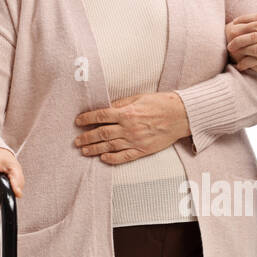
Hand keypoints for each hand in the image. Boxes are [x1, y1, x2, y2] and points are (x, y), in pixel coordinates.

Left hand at [74, 92, 189, 163]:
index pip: (101, 116)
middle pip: (102, 133)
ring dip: (95, 149)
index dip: (87, 119)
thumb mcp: (139, 98)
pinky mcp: (142, 150)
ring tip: (84, 151)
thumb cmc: (160, 104)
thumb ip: (121, 104)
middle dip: (87, 137)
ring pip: (109, 147)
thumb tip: (106, 108)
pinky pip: (124, 157)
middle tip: (76, 141)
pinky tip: (103, 158)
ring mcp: (135, 140)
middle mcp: (128, 128)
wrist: (180, 115)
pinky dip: (112, 159)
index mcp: (126, 113)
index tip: (78, 122)